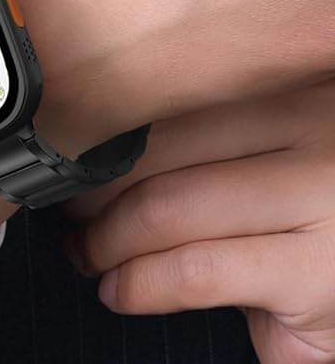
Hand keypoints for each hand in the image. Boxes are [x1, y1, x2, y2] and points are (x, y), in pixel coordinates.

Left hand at [64, 79, 334, 363]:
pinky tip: (121, 291)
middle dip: (93, 190)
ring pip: (167, 208)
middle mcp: (307, 126)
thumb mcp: (270, 153)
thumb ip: (209, 139)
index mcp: (284, 91)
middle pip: (158, 150)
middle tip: (71, 214)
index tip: (74, 159)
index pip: (167, 103)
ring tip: (87, 255)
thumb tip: (107, 146)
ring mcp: (319, 195)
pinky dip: (140, 284)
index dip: (104, 138)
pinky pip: (195, 271)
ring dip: (106, 240)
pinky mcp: (320, 274)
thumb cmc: (312, 212)